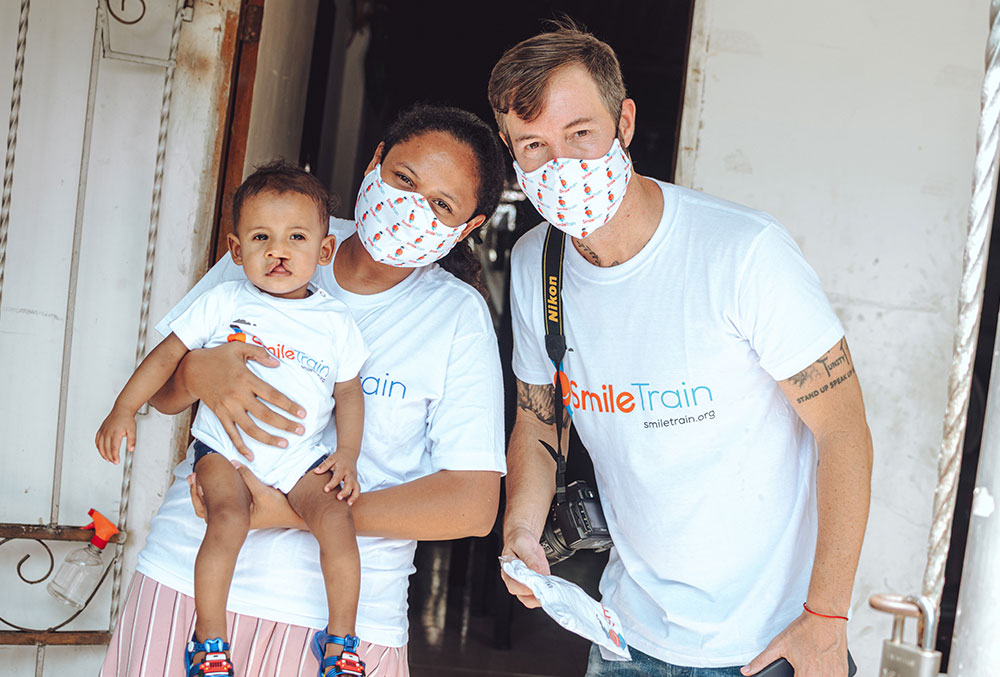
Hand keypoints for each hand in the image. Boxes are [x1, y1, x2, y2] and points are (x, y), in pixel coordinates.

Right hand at [95, 407, 135, 463]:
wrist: (121, 410)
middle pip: (106, 448)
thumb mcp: (133, 430)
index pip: (113, 448)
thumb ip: (132, 440)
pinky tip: (101, 451)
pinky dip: (98, 447)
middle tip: (114, 462)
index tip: (116, 461)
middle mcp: (107, 432)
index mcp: (115, 433)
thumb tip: (131, 449)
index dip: (114, 456)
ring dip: (103, 454)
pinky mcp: (100, 430)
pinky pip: (97, 440)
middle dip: (110, 457)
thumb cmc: (127, 419)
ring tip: (108, 459)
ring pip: (100, 445)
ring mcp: (103, 431)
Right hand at [182, 342, 307, 459]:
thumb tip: (278, 363)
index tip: (303, 413)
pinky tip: (251, 456)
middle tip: (301, 431)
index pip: (273, 395)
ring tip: (284, 444)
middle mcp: (238, 396)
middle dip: (285, 424)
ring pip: (250, 428)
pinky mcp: (219, 415)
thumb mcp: (239, 348)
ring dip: (268, 438)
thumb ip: (260, 353)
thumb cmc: (218, 357)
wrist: (191, 370)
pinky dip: (240, 446)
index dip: (289, 405)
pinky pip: (231, 433)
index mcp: (246, 379)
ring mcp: (228, 408)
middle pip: (265, 415)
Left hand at [188, 461, 303, 529]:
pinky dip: (217, 493)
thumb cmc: (280, 507)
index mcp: (236, 516)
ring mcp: (239, 515)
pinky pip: (224, 503)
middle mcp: (235, 518)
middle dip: (197, 492)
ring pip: (214, 506)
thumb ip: (248, 477)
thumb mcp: (264, 492)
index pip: (210, 506)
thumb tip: (234, 462)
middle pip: (207, 508)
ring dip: (206, 492)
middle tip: (191, 476)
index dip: (199, 491)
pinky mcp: (243, 511)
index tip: (196, 477)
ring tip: (198, 479)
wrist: (293, 516)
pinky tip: (216, 483)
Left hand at [313, 451, 360, 504]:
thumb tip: (316, 472)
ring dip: (353, 496)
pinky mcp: (355, 481)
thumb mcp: (331, 459)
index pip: (337, 476)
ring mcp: (354, 478)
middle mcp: (350, 473)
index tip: (325, 490)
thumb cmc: (338, 458)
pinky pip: (357, 490)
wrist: (349, 454)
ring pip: (357, 488)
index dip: (332, 483)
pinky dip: (354, 497)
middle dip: (345, 491)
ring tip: (348, 504)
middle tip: (338, 498)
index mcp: (342, 467)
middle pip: (350, 483)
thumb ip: (324, 465)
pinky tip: (349, 504)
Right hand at [500, 525, 549, 608]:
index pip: (513, 585)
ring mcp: (525, 584)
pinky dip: (547, 593)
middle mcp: (515, 581)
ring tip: (550, 588)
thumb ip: (529, 558)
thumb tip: (536, 570)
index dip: (524, 588)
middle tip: (545, 588)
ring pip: (532, 599)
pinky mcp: (536, 584)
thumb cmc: (520, 541)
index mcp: (508, 571)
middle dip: (535, 595)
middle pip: (523, 597)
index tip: (535, 584)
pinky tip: (552, 587)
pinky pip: (540, 593)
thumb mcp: (523, 544)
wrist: (524, 540)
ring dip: (542, 596)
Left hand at [742, 611, 847, 675]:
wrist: (826, 617)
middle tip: (800, 669)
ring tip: (810, 667)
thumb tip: (745, 672)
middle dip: (803, 676)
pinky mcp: (844, 672)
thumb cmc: (803, 630)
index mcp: (806, 675)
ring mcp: (836, 676)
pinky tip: (821, 669)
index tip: (794, 674)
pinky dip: (827, 676)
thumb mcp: (778, 645)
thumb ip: (761, 661)